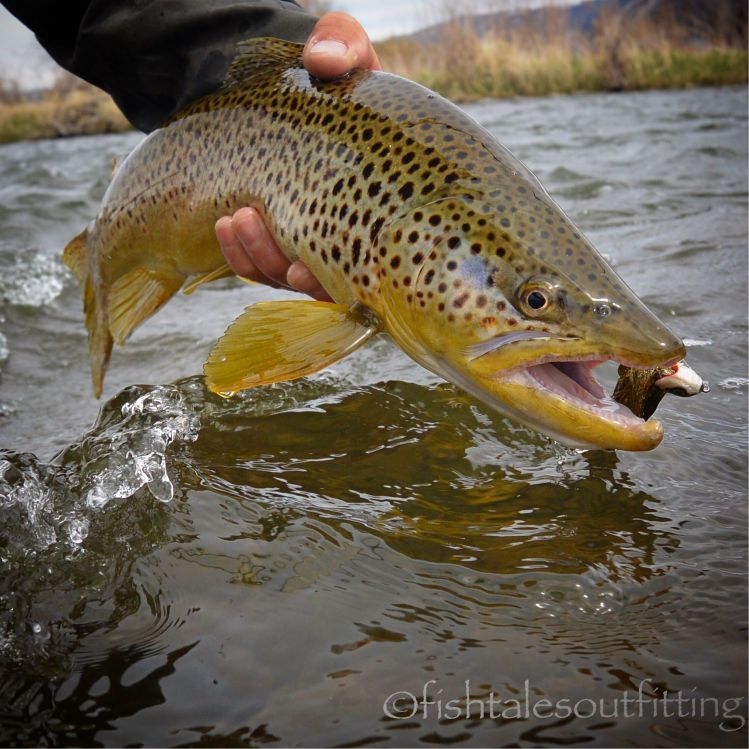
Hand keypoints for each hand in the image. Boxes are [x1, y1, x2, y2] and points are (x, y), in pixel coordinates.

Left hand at [216, 13, 379, 300]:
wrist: (298, 82)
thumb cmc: (331, 71)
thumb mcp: (342, 48)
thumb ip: (341, 44)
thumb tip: (325, 60)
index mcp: (379, 198)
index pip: (371, 257)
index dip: (342, 278)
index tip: (305, 268)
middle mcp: (351, 226)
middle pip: (324, 280)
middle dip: (288, 268)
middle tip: (259, 229)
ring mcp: (315, 234)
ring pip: (288, 275)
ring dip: (259, 260)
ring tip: (234, 220)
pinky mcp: (282, 236)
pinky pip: (263, 265)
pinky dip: (242, 255)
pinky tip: (226, 226)